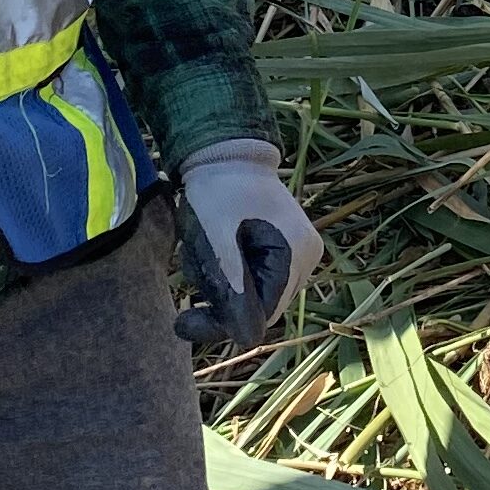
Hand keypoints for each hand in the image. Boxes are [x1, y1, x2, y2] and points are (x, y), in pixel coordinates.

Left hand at [173, 141, 322, 353]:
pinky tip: (214, 252)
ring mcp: (300, 253)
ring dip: (224, 287)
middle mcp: (308, 258)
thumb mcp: (216, 237)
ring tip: (201, 255)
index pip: (261, 315)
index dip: (222, 322)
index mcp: (296, 254)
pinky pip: (258, 279)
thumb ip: (231, 285)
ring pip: (257, 295)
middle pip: (260, 307)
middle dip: (221, 300)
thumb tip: (244, 338)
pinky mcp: (287, 249)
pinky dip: (231, 275)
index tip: (182, 319)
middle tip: (189, 277)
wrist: (224, 151)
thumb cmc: (217, 189)